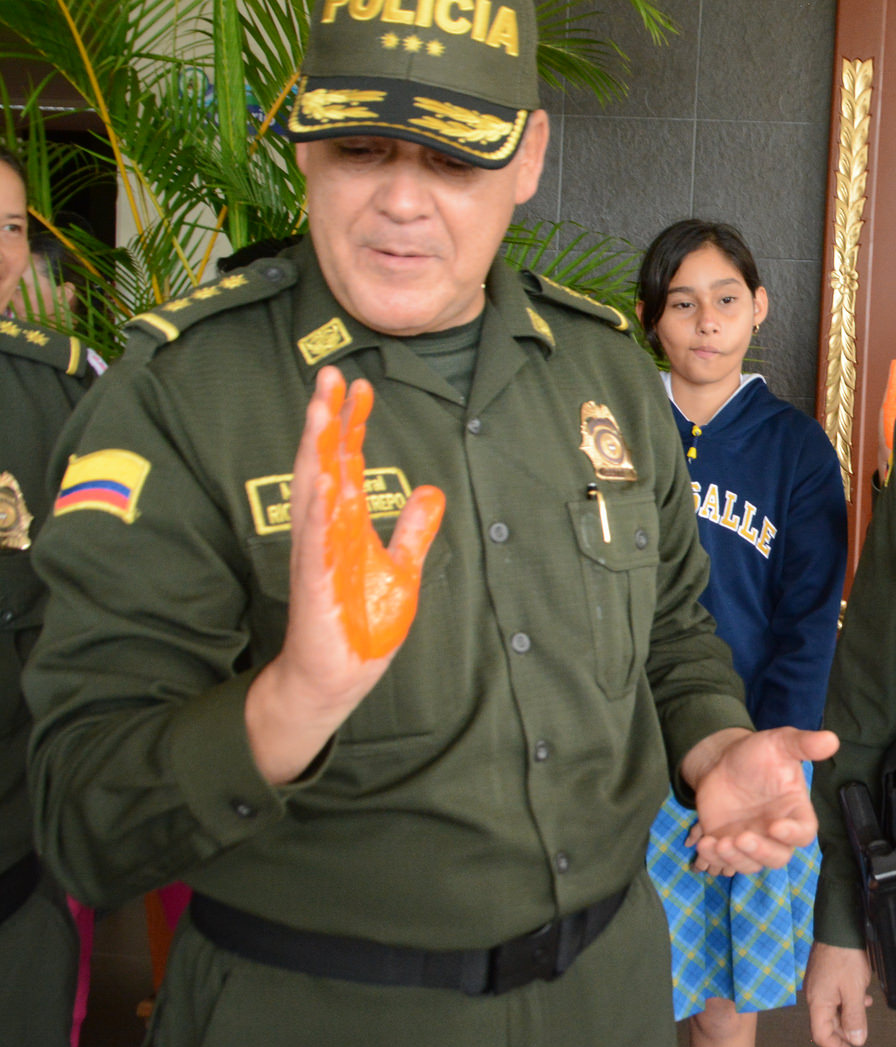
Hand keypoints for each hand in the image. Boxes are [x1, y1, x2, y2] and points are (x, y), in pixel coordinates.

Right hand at [244, 367, 444, 783]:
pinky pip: (316, 534)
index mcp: (345, 522)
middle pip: (323, 460)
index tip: (362, 384)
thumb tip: (431, 489)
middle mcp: (326, 528)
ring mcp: (318, 550)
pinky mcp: (318, 578)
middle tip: (331, 373)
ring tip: (321, 406)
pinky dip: (317, 503)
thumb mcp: (402, 566)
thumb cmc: (363, 621)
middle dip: (327, 417)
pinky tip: (321, 473)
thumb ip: (413, 528)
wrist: (339, 673)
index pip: (347, 461)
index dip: (353, 423)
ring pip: (313, 487)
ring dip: (316, 447)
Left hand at [681, 726, 839, 874]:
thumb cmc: (758, 753)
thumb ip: (804, 744)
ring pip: (751, 865)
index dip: (793, 835)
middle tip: (740, 838)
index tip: (775, 825)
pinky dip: (714, 859)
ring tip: (717, 842)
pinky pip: (725, 863)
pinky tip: (704, 843)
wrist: (722, 760)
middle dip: (760, 852)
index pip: (804, 833)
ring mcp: (752, 841)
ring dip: (735, 858)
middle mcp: (776, 832)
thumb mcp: (780, 743)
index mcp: (795, 811)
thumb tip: (832, 739)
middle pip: (778, 857)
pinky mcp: (728, 845)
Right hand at [803, 942, 873, 1046]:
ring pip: (833, 1009)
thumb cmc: (845, 957)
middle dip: (844, 1033)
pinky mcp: (826, 974)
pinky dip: (848, 1002)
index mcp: (817, 1002)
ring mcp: (819, 984)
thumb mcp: (854, 990)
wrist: (839, 926)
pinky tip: (862, 997)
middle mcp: (815, 995)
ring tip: (864, 1016)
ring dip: (848, 1016)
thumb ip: (854, 1017)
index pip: (821, 1035)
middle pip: (827, 1023)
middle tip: (860, 1038)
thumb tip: (856, 1040)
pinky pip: (836, 996)